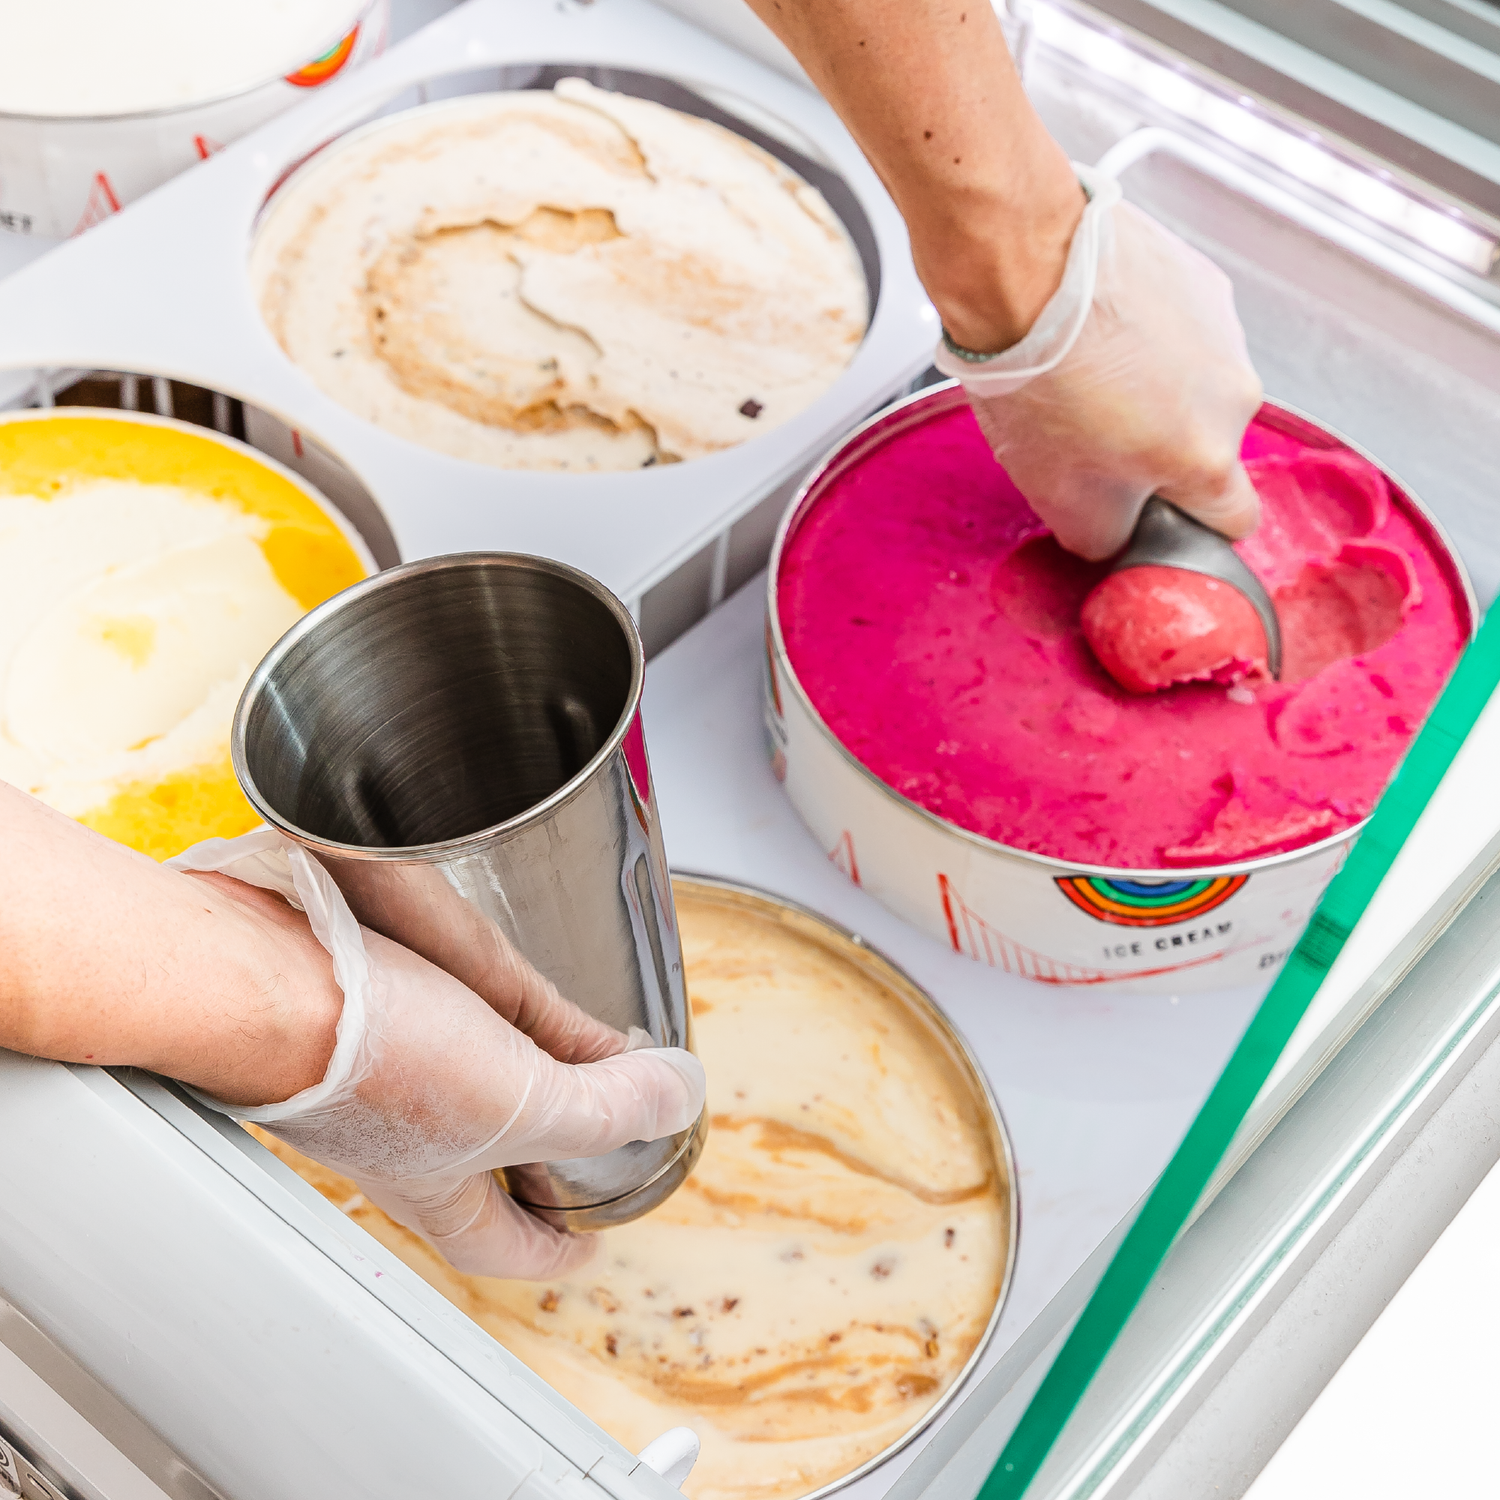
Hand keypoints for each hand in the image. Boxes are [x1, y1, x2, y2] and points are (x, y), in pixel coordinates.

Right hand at [269, 928, 703, 1279]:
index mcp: (437, 1192)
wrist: (264, 970)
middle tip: (606, 1126)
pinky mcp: (378, 1003)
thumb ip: (603, 1107)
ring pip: (481, 1084)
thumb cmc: (364, 1059)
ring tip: (587, 1050)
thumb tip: (678, 1099)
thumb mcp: (518, 1101)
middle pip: (497, 1162)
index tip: (592, 1244)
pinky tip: (515, 984)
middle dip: (556, 1149)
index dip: (556, 1251)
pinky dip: (500, 1008)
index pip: (505, 1246)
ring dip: (537, 1069)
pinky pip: (459, 1019)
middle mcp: (411, 1138)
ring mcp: (390, 1070)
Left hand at [935, 176, 1263, 559]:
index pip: (1234, 521)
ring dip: (1153, 391)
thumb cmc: (1039, 376)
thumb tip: (1114, 537)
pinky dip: (1149, 339)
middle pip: (1207, 447)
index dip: (1191, 526)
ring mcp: (1225, 333)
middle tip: (1092, 436)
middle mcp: (1235, 394)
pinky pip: (1184, 332)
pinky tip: (1096, 331)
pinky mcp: (1203, 283)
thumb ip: (1102, 536)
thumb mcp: (1056, 494)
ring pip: (1195, 386)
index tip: (1155, 515)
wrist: (1026, 268)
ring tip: (1086, 374)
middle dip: (1159, 451)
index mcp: (1207, 458)